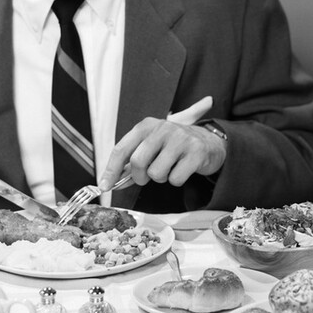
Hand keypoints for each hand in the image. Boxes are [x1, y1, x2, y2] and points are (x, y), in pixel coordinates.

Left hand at [98, 96, 225, 190]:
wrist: (208, 142)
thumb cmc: (173, 146)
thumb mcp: (151, 145)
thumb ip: (132, 161)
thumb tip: (110, 182)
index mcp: (146, 126)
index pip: (121, 149)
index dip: (111, 170)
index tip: (104, 186)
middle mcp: (162, 128)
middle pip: (137, 162)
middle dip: (139, 177)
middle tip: (147, 177)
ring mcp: (180, 139)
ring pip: (156, 173)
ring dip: (161, 178)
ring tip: (169, 169)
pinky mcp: (196, 152)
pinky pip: (175, 179)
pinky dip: (176, 180)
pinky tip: (182, 169)